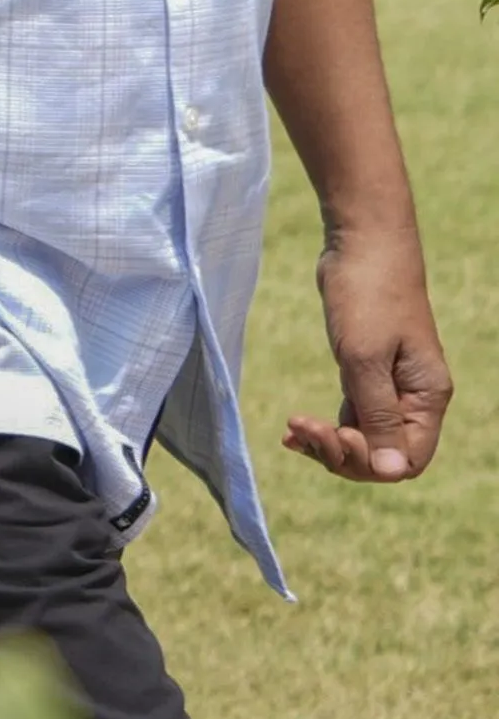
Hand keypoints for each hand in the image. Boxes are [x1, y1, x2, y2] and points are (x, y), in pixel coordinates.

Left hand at [285, 231, 450, 483]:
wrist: (362, 246)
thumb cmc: (368, 297)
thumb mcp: (365, 360)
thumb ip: (377, 416)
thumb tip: (393, 473)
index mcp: (426, 398)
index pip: (408, 460)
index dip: (370, 462)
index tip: (335, 433)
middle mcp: (414, 398)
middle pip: (383, 455)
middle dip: (342, 454)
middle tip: (303, 428)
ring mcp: (390, 387)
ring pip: (363, 438)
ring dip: (326, 442)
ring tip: (292, 429)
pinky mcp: (366, 372)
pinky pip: (351, 416)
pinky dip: (323, 427)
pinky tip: (294, 428)